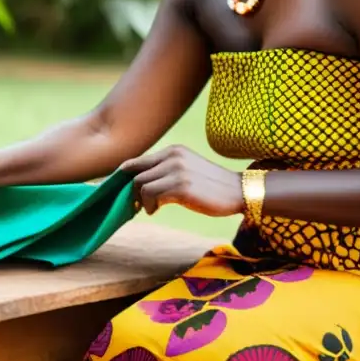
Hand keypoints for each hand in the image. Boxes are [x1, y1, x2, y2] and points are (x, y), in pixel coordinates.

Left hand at [119, 145, 243, 217]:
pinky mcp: (181, 186)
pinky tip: (157, 210)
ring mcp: (177, 170)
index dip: (124, 176)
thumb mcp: (187, 169)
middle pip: (135, 173)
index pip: (138, 160)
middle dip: (132, 191)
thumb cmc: (212, 186)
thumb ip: (166, 171)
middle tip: (137, 204)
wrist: (239, 191)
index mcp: (173, 151)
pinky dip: (149, 205)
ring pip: (141, 184)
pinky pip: (151, 195)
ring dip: (141, 200)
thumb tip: (139, 185)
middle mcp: (173, 157)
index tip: (120, 189)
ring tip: (151, 208)